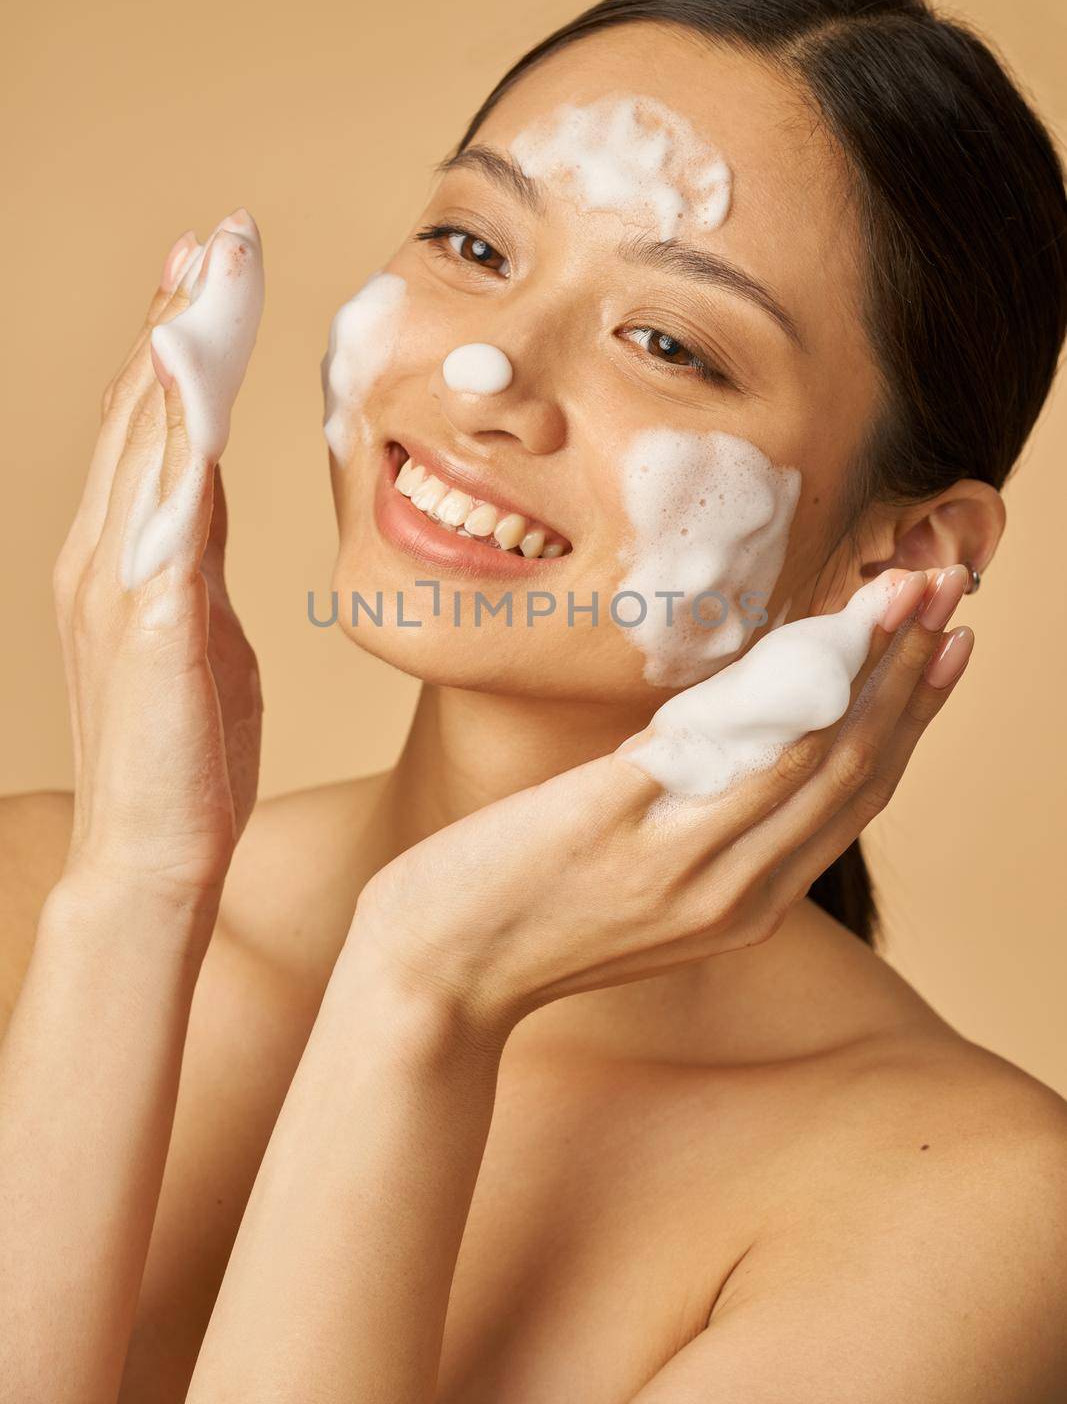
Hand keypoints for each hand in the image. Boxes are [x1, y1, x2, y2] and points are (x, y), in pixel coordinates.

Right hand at [52, 213, 264, 905]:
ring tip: (213, 262)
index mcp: (124, 553)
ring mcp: (119, 578)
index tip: (205, 270)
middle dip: (181, 312)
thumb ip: (198, 554)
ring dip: (184, 340)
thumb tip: (212, 492)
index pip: (152, 425)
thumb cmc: (188, 753)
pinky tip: (197, 365)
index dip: (176, 342)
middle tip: (217, 232)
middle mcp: (106, 550)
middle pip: (146, 406)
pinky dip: (178, 424)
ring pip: (150, 432)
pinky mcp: (148, 614)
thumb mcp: (202, 629)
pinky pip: (167, 499)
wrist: (155, 854)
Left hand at [351, 565, 973, 1039]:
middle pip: (853, 768)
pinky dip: (780, 691)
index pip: (857, 799)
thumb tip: (736, 723)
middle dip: (911, 671)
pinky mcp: (620, 825)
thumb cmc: (529, 912)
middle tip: (946, 588)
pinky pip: (725, 751)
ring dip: (868, 663)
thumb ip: (702, 819)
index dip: (913, 716)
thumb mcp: (643, 880)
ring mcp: (683, 864)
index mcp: (748, 905)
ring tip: (902, 590)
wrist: (437, 973)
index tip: (946, 646)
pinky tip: (809, 636)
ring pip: (810, 753)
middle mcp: (736, 892)